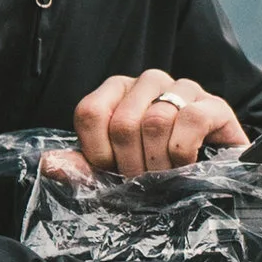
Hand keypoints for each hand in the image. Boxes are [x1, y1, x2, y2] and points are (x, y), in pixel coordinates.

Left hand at [71, 71, 248, 175]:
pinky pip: (190, 121)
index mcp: (118, 90)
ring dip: (159, 162)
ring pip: (156, 121)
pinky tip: (188, 164)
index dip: (97, 152)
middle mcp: (149, 81)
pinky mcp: (214, 103)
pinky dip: (184, 152)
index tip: (113, 171)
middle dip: (131, 164)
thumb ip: (81, 168)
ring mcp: (183, 88)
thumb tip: (48, 163)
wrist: (212, 177)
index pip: (90, 112)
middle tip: (144, 180)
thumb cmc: (158, 169)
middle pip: (123, 122)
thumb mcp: (114, 172)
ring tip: (167, 174)